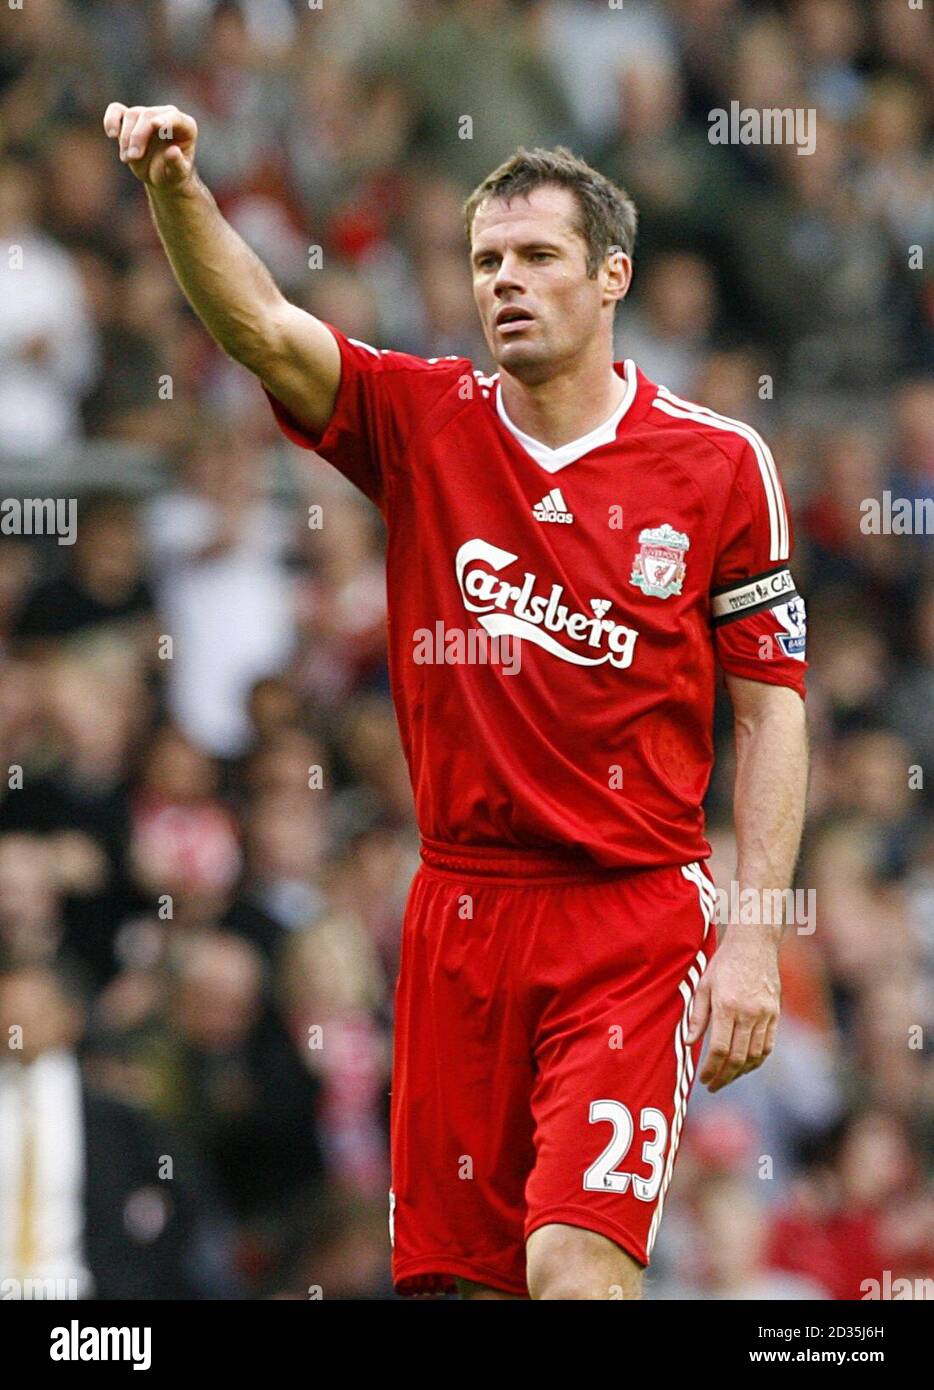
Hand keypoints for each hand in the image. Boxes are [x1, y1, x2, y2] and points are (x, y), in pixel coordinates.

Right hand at [103, 102, 197, 190]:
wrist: (160, 176)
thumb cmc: (172, 174)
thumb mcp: (178, 175)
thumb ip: (177, 164)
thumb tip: (173, 152)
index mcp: (185, 126)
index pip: (174, 116)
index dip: (165, 119)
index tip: (155, 125)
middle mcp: (166, 115)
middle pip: (147, 115)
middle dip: (138, 135)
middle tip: (133, 157)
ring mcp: (147, 115)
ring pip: (132, 115)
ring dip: (126, 138)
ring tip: (127, 159)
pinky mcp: (130, 120)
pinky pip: (116, 111)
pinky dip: (111, 119)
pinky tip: (112, 134)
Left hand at [686, 929, 780, 1091]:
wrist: (754, 944)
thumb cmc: (724, 963)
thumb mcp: (704, 985)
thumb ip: (697, 1016)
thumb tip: (689, 1042)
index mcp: (727, 1006)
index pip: (720, 1049)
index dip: (711, 1069)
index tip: (704, 1079)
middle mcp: (749, 1013)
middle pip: (738, 1057)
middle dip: (724, 1077)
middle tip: (713, 1086)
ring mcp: (765, 1014)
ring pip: (755, 1055)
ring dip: (740, 1073)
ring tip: (727, 1078)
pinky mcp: (775, 1014)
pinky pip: (768, 1045)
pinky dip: (757, 1060)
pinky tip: (745, 1066)